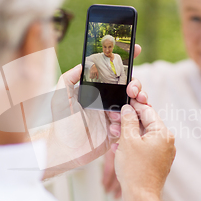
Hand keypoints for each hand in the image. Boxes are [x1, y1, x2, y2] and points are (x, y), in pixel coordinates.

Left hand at [42, 45, 145, 178]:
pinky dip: (132, 120)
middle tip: (133, 89)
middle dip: (137, 85)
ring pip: (136, 104)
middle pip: (132, 88)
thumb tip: (81, 64)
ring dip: (139, 101)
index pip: (116, 74)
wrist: (65, 150)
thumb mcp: (60, 96)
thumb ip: (68, 78)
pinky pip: (133, 124)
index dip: (128, 61)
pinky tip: (117, 123)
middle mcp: (109, 102)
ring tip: (134, 102)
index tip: (137, 50)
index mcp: (98, 91)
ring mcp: (116, 117)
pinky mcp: (119, 132)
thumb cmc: (61, 123)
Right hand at [114, 100, 175, 195]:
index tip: (124, 100)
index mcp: (163, 134)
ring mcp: (163, 153)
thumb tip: (128, 109)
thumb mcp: (128, 140)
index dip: (134, 106)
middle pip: (146, 124)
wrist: (141, 196)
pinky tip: (120, 146)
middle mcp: (166, 142)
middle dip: (128, 121)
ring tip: (114, 133)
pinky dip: (133, 144)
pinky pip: (145, 147)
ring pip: (144, 136)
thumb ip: (128, 121)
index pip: (148, 112)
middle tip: (115, 118)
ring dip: (128, 133)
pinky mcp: (157, 162)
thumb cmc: (135, 170)